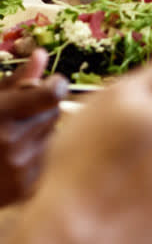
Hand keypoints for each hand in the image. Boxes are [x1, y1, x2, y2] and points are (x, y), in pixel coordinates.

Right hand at [0, 50, 67, 207]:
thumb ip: (16, 81)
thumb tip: (42, 54)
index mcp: (0, 116)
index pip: (53, 94)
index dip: (54, 86)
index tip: (52, 84)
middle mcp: (12, 143)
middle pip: (54, 112)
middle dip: (41, 109)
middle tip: (18, 115)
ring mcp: (20, 168)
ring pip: (53, 136)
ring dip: (38, 133)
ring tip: (10, 140)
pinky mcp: (25, 189)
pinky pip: (47, 160)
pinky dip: (35, 156)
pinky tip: (11, 159)